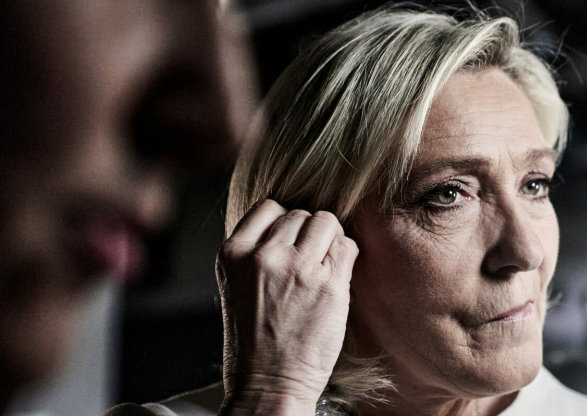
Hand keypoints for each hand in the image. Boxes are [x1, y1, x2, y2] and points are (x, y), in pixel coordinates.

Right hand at [216, 200, 357, 415]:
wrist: (269, 384)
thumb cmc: (255, 340)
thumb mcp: (238, 284)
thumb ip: (258, 250)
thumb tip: (294, 221)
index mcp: (234, 254)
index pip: (270, 207)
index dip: (285, 222)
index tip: (290, 244)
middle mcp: (264, 256)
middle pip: (301, 213)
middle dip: (308, 234)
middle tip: (308, 264)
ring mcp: (299, 268)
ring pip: (327, 221)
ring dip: (330, 240)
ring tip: (322, 268)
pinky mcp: (330, 284)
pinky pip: (347, 246)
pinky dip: (346, 256)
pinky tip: (335, 278)